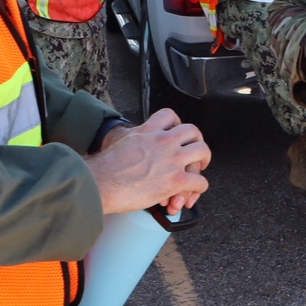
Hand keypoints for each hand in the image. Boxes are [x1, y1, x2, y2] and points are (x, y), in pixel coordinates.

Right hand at [85, 108, 210, 215]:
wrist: (102, 183)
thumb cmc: (105, 168)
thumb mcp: (121, 142)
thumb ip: (133, 139)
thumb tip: (130, 144)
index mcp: (148, 131)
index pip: (169, 115)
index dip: (176, 123)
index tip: (176, 131)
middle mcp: (163, 141)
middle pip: (192, 131)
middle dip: (197, 140)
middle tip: (195, 150)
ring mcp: (172, 160)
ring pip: (202, 151)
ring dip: (204, 160)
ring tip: (201, 166)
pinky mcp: (175, 180)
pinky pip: (199, 181)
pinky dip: (200, 186)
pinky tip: (194, 190)